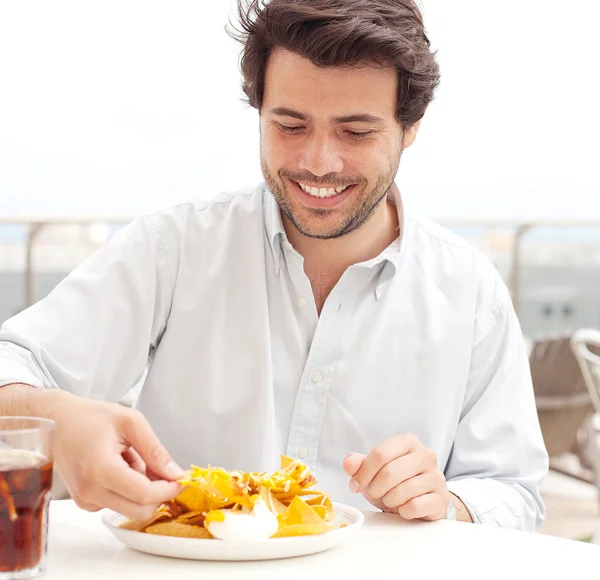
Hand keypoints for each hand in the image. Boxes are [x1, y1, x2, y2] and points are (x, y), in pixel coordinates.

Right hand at [42, 392, 182, 520]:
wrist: (60, 422)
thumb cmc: (92, 417)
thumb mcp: (131, 422)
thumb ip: (155, 450)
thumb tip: (174, 473)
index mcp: (100, 469)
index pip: (143, 494)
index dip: (167, 489)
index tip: (179, 479)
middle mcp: (89, 491)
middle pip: (138, 510)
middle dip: (157, 492)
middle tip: (160, 467)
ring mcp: (85, 499)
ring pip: (130, 507)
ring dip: (141, 487)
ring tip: (130, 457)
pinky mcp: (85, 502)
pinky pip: (118, 503)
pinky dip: (128, 489)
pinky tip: (120, 465)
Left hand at [343, 434, 451, 520]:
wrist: (423, 501)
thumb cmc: (395, 482)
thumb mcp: (373, 471)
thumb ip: (358, 463)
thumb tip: (349, 464)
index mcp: (408, 442)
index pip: (380, 454)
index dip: (363, 472)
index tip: (355, 485)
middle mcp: (426, 455)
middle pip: (389, 472)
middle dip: (375, 488)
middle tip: (374, 493)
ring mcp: (436, 476)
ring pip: (402, 491)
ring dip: (389, 500)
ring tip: (390, 499)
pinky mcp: (441, 498)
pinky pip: (414, 506)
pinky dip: (403, 511)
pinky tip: (404, 508)